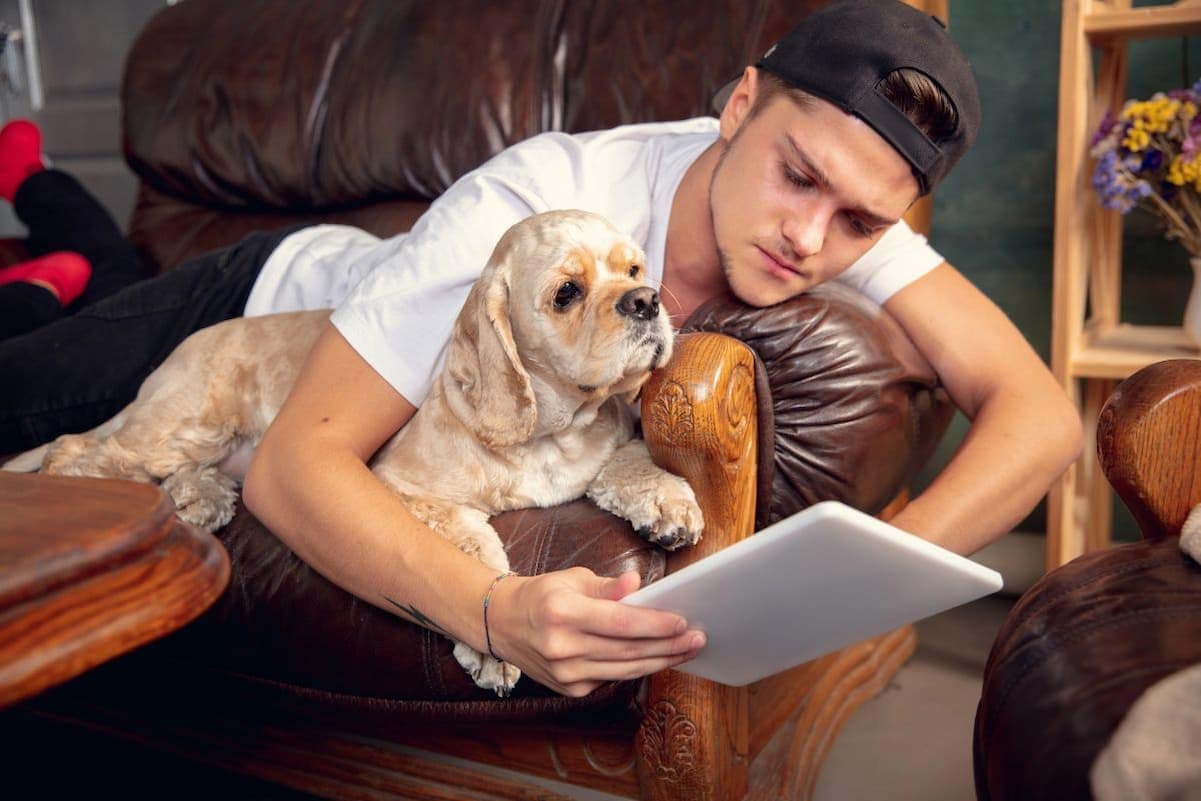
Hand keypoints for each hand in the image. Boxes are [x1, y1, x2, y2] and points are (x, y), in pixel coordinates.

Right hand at [488, 567, 704, 696]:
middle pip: (628, 650)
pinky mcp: (570, 690)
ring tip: (687, 649)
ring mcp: (565, 673)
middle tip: (698, 637)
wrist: (503, 624)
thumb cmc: (542, 595)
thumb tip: (637, 585)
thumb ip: (607, 586)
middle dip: (668, 645)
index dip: (654, 624)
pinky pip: (613, 677)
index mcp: (562, 612)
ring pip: (625, 669)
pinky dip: (638, 667)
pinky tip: (659, 658)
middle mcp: (562, 647)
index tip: (682, 621)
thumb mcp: (571, 579)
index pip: (619, 622)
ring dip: (660, 660)